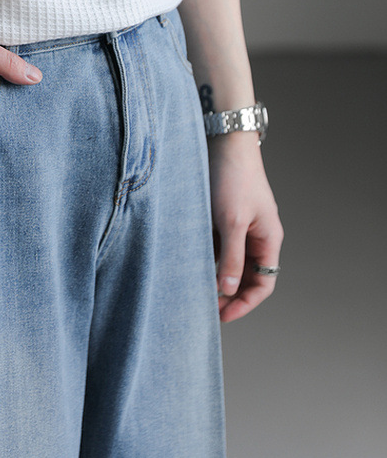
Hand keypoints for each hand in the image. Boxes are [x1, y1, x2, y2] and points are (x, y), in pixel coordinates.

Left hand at [207, 133, 283, 322]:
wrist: (224, 141)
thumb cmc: (233, 178)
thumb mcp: (232, 221)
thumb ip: (231, 257)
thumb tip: (227, 290)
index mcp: (268, 239)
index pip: (263, 284)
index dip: (245, 303)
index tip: (222, 316)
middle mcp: (257, 236)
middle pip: (246, 276)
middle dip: (227, 293)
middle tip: (204, 306)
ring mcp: (240, 227)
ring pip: (229, 262)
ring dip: (214, 275)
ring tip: (192, 287)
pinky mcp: (223, 217)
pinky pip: (217, 245)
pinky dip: (206, 256)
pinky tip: (189, 263)